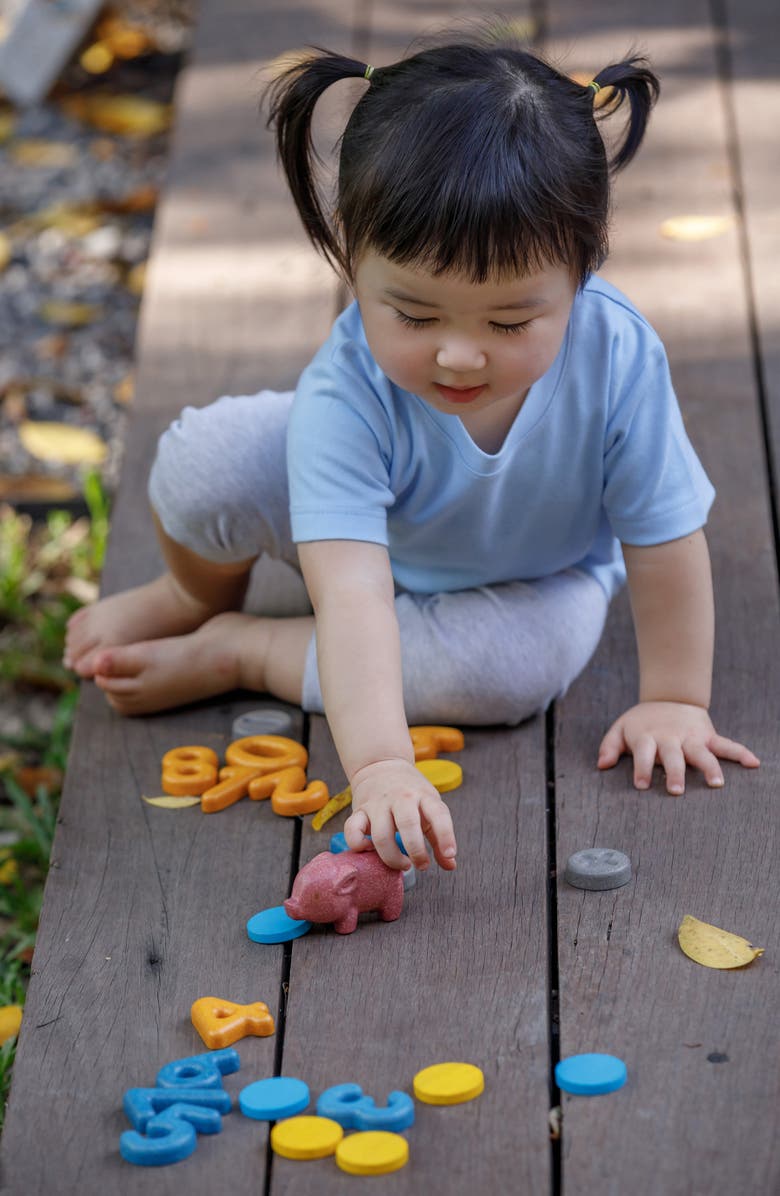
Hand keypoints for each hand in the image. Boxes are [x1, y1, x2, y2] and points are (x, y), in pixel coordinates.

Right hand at [344, 758, 456, 871]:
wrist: (381, 765)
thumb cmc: (410, 793)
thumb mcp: (430, 806)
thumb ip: (439, 837)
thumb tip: (450, 864)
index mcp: (423, 796)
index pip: (438, 814)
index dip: (446, 836)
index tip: (449, 855)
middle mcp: (401, 798)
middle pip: (408, 824)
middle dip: (416, 850)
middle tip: (421, 864)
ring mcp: (378, 804)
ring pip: (381, 835)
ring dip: (392, 856)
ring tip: (402, 864)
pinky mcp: (359, 810)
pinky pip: (353, 830)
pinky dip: (358, 845)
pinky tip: (369, 850)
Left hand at [598, 701, 758, 794]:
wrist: (669, 695)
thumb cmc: (643, 721)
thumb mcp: (621, 728)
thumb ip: (610, 746)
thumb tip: (602, 765)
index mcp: (648, 737)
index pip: (643, 754)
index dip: (641, 769)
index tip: (641, 785)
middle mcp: (670, 738)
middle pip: (673, 757)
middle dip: (674, 773)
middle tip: (676, 790)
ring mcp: (691, 737)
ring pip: (702, 753)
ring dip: (709, 767)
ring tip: (717, 783)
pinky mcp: (708, 735)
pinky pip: (726, 744)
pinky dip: (740, 753)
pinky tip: (753, 763)